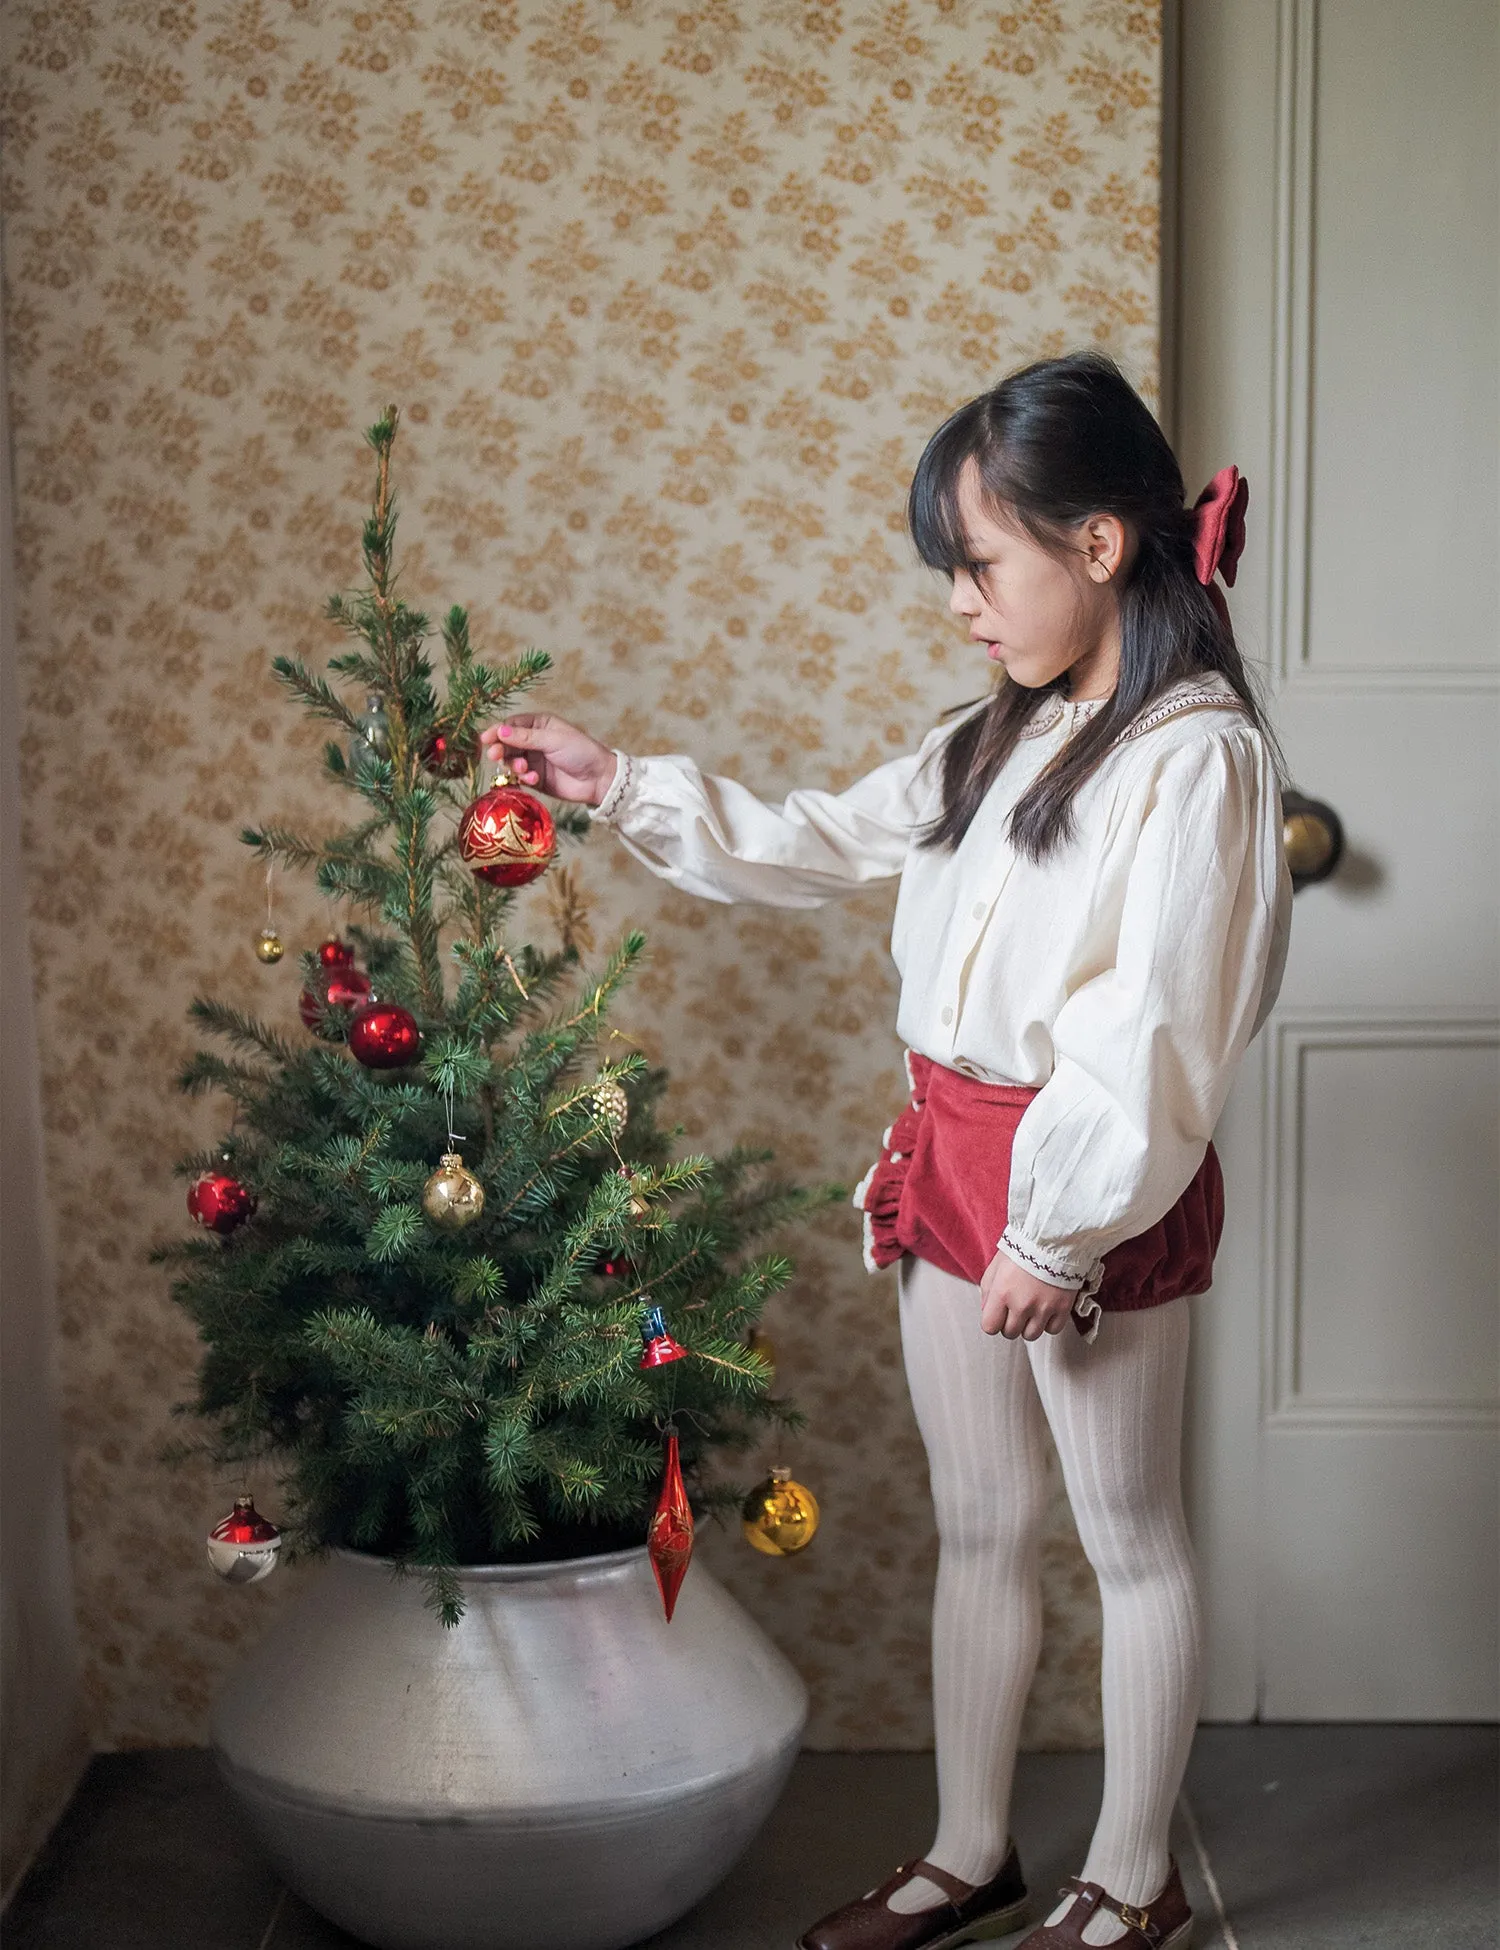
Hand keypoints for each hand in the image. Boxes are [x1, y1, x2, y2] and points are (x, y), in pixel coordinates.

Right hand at [478, 712, 618, 806]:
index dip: (497, 731)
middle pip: (507, 743)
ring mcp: (534, 760)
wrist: (599, 779)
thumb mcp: (553, 740)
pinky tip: (534, 778)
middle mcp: (533, 740)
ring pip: (511, 761)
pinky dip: (523, 778)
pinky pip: (520, 777)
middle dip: (500, 749)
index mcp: (539, 724)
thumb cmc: (581, 752)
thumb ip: (526, 737)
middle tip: (495, 756)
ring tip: (523, 769)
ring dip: (513, 765)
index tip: (486, 739)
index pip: (511, 725)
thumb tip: (500, 731)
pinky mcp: (535, 778)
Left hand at [978, 1250, 1076, 1338]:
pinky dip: (1049, 1323)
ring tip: (1032, 1309)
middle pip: (1010, 1333)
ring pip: (1031, 1335)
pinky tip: (1046, 1309)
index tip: (999, 1315)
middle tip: (1016, 1308)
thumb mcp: (995, 1267)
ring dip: (1029, 1325)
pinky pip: (1052, 1330)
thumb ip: (987, 1292)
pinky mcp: (1063, 1307)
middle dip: (1010, 1323)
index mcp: (1002, 1293)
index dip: (993, 1322)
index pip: (990, 1327)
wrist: (1054, 1237)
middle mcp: (1022, 1304)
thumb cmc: (1022, 1249)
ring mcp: (1044, 1308)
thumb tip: (987, 1312)